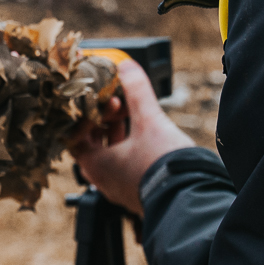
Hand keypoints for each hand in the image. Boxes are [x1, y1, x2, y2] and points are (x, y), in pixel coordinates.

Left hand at [68, 60, 196, 216]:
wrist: (189, 197)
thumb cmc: (163, 165)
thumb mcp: (149, 120)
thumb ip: (136, 91)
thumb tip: (127, 67)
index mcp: (94, 164)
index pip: (74, 135)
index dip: (87, 114)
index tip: (104, 103)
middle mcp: (101, 179)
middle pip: (92, 144)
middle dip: (104, 121)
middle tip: (119, 106)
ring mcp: (118, 188)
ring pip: (109, 155)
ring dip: (117, 134)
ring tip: (134, 116)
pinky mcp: (134, 192)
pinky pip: (123, 167)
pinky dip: (128, 149)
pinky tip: (146, 137)